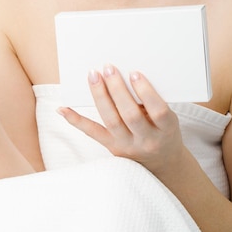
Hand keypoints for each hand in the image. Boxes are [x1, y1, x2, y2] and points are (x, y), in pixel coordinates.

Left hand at [58, 64, 183, 176]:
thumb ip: (151, 101)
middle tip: (108, 68)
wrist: (163, 163)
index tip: (134, 72)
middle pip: (130, 115)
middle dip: (118, 90)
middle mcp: (147, 140)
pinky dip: (76, 120)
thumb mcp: (168, 118)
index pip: (158, 111)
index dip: (146, 92)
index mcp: (166, 130)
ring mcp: (127, 146)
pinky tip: (63, 109)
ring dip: (100, 96)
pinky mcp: (112, 148)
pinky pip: (92, 133)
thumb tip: (126, 75)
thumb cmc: (164, 130)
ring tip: (94, 76)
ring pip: (111, 121)